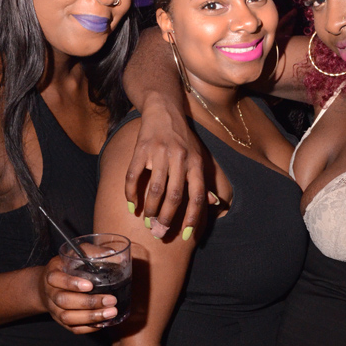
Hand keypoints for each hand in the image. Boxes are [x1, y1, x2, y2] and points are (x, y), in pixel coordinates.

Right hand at [40, 255, 117, 332]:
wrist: (46, 286)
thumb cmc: (66, 268)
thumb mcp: (74, 255)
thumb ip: (90, 252)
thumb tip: (112, 253)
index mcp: (52, 274)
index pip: (56, 279)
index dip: (72, 283)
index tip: (90, 285)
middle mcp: (50, 293)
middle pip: (64, 301)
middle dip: (89, 302)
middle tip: (111, 300)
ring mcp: (54, 309)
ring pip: (68, 318)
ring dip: (91, 317)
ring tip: (111, 312)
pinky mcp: (60, 321)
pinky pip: (72, 328)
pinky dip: (88, 328)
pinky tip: (103, 323)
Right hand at [126, 99, 204, 237]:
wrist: (164, 109)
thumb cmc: (183, 138)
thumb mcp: (198, 156)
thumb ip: (203, 181)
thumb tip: (214, 203)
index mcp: (196, 162)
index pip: (197, 195)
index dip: (193, 217)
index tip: (186, 235)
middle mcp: (180, 158)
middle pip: (175, 195)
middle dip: (167, 218)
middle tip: (159, 232)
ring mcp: (160, 153)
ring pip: (155, 188)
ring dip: (151, 208)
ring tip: (147, 220)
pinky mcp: (141, 148)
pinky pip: (134, 175)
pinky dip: (131, 193)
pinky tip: (132, 205)